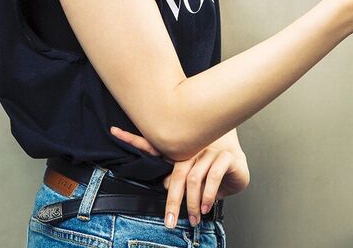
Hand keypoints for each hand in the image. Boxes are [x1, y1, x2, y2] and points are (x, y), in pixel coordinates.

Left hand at [110, 125, 249, 227]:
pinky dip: (208, 195)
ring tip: (194, 218)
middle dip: (171, 200)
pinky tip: (207, 207)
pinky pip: (212, 177)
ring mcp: (209, 150)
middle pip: (175, 173)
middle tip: (168, 221)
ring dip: (192, 203)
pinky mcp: (226, 157)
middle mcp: (193, 148)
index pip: (153, 144)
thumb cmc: (211, 169)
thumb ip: (173, 176)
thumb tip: (163, 185)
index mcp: (180, 151)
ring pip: (193, 178)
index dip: (132, 138)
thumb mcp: (190, 175)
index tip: (113, 131)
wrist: (238, 164)